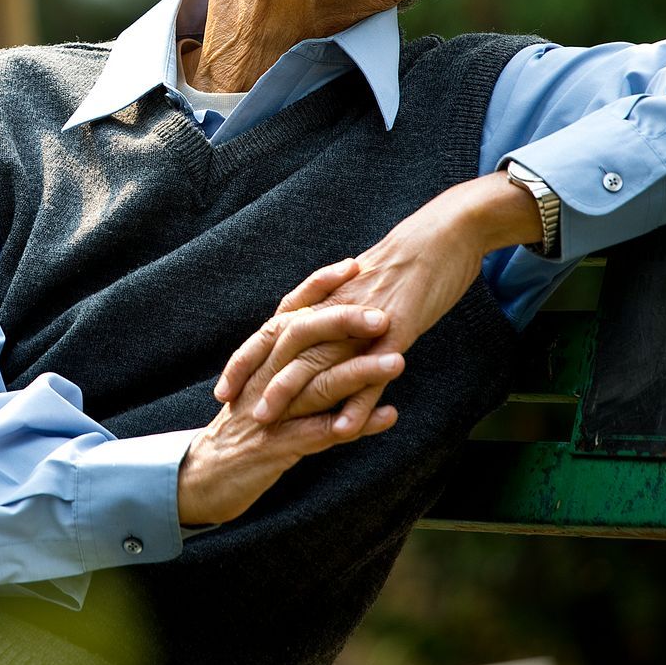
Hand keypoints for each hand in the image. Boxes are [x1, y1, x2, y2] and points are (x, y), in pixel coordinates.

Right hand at [177, 260, 401, 525]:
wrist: (200, 478)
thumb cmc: (241, 430)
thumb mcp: (262, 389)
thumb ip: (291, 362)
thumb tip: (328, 333)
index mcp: (260, 359)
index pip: (290, 311)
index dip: (319, 287)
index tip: (354, 265)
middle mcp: (262, 377)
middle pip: (302, 338)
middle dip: (344, 322)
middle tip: (384, 314)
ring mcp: (269, 411)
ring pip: (316, 383)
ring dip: (360, 372)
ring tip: (399, 361)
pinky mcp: (276, 447)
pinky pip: (321, 433)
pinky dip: (355, 424)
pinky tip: (389, 416)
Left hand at [214, 172, 540, 433]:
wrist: (442, 236)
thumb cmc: (405, 263)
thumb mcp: (361, 288)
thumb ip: (336, 312)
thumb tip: (317, 335)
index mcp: (325, 300)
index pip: (272, 332)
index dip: (246, 360)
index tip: (223, 390)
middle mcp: (335, 309)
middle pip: (284, 348)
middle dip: (257, 382)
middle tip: (236, 415)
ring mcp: (363, 321)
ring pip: (320, 361)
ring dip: (293, 395)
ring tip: (272, 426)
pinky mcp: (395, 331)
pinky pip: (370, 371)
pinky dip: (356, 402)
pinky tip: (343, 428)